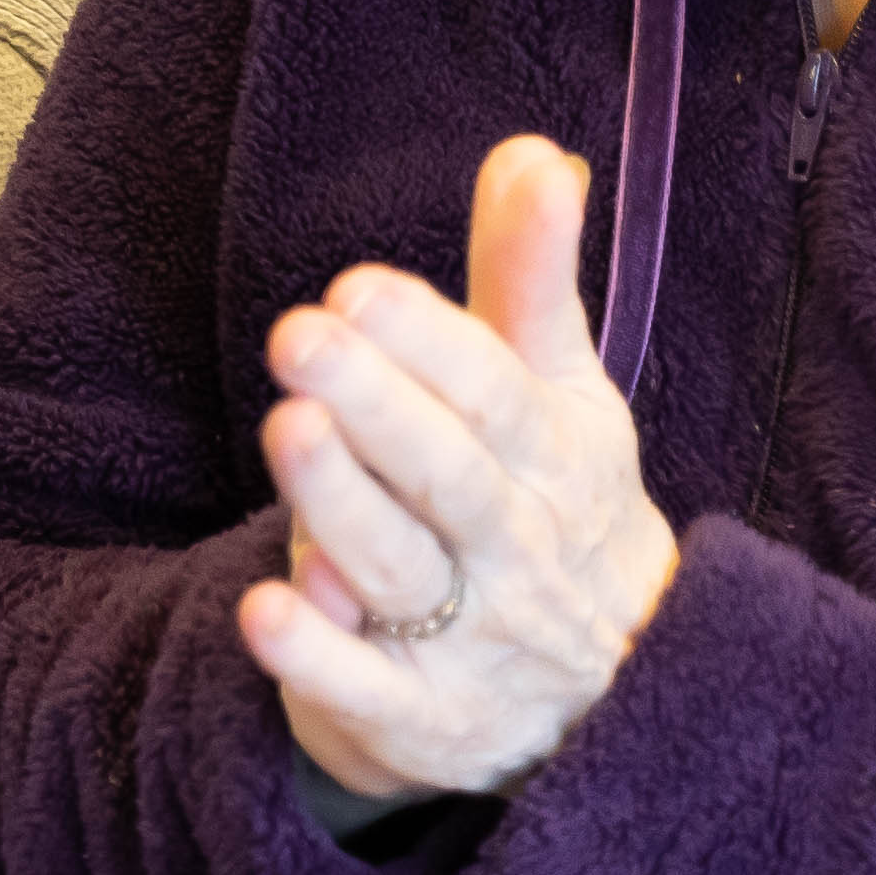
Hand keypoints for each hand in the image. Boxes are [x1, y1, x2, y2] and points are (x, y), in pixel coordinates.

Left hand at [236, 135, 683, 802]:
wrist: (613, 698)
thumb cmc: (554, 508)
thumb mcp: (556, 397)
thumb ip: (529, 279)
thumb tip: (535, 153)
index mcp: (557, 462)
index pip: (498, 396)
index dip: (430, 342)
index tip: (357, 286)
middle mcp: (519, 551)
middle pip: (451, 479)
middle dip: (379, 407)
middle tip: (299, 334)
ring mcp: (473, 643)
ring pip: (403, 573)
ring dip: (342, 506)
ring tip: (287, 428)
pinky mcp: (420, 721)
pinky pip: (367, 691)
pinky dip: (318, 658)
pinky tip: (262, 610)